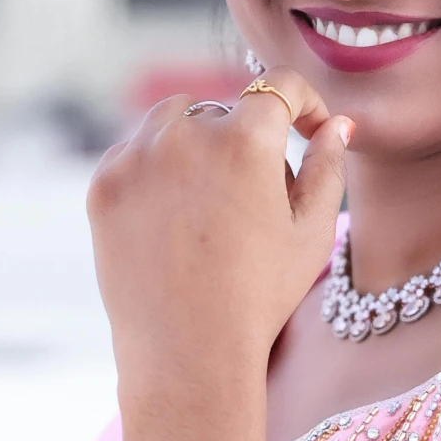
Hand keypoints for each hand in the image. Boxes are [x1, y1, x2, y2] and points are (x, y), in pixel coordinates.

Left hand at [87, 68, 349, 388]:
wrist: (186, 354)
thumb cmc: (260, 297)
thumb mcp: (311, 232)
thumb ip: (329, 167)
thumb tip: (337, 126)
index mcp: (247, 139)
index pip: (280, 87)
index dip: (304, 104)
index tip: (309, 129)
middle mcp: (187, 134)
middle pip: (225, 109)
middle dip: (246, 139)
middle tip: (256, 198)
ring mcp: (137, 157)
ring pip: (175, 121)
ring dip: (197, 144)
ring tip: (211, 204)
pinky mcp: (104, 184)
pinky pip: (135, 152)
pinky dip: (156, 170)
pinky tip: (173, 220)